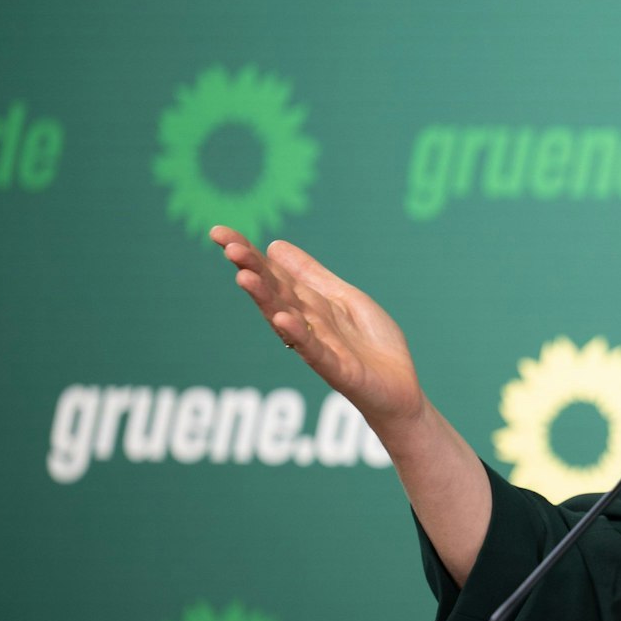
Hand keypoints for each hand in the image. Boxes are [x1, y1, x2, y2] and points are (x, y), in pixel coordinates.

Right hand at [210, 225, 427, 430]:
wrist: (401, 388)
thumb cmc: (372, 344)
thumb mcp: (345, 298)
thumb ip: (312, 276)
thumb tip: (274, 246)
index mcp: (308, 304)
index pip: (273, 275)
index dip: (249, 254)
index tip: (219, 232)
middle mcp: (306, 324)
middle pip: (274, 293)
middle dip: (252, 270)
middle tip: (228, 247)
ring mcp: (319, 347)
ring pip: (286, 320)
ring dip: (265, 300)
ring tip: (244, 277)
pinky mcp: (337, 369)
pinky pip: (314, 351)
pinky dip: (298, 335)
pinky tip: (284, 319)